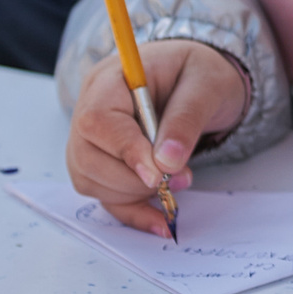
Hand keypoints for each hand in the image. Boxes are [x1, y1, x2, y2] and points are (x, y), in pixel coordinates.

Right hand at [66, 43, 249, 236]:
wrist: (201, 79)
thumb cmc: (200, 72)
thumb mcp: (206, 84)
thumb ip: (186, 118)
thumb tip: (167, 162)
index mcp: (110, 80)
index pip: (97, 121)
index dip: (125, 152)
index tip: (158, 174)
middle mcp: (91, 109)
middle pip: (86, 157)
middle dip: (133, 180)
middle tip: (180, 179)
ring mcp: (93, 139)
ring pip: (91, 181)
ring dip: (133, 195)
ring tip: (177, 184)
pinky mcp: (106, 164)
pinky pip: (107, 196)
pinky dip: (132, 213)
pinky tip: (159, 221)